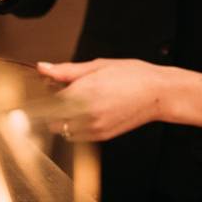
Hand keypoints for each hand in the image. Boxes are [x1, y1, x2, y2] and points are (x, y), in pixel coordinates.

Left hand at [37, 59, 168, 141]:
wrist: (158, 94)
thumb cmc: (132, 75)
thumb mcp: (98, 66)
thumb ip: (67, 70)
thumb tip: (43, 68)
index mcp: (83, 92)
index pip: (48, 101)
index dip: (46, 94)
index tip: (48, 87)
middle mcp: (86, 113)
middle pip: (51, 119)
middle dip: (52, 108)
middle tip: (62, 94)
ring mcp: (94, 128)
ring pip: (62, 130)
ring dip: (62, 119)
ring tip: (77, 103)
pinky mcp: (101, 136)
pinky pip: (77, 136)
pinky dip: (75, 127)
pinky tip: (88, 112)